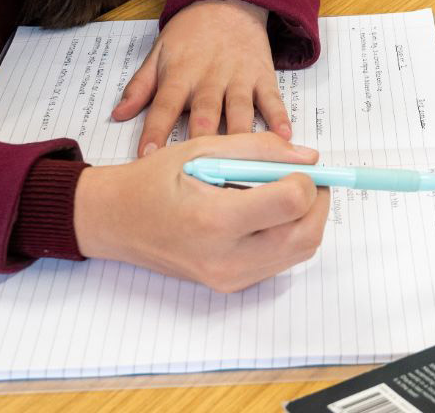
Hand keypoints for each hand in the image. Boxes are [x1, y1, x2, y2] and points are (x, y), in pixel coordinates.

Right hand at [73, 131, 328, 292]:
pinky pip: (281, 261)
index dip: (306, 179)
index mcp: (215, 218)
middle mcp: (226, 257)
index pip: (291, 203)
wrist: (116, 222)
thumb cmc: (153, 181)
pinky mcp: (232, 286)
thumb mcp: (201, 148)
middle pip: (306, 235)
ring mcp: (229, 278)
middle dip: (318, 201)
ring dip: (307, 219)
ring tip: (285, 191)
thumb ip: (259, 149)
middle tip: (307, 177)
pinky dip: (288, 234)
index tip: (297, 163)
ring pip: (300, 251)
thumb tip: (309, 155)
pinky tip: (266, 212)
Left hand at [112, 0, 287, 155]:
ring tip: (240, 158)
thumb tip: (118, 115)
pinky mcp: (263, 76)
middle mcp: (210, 77)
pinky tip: (283, 136)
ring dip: (240, 134)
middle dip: (201, 136)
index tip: (148, 156)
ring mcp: (239, 77)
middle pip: (205, 111)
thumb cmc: (190, 33)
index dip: (156, 131)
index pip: (164, 105)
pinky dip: (279, 116)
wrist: (228, 0)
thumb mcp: (158, 52)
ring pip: (239, 109)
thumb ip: (140, 86)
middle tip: (199, 164)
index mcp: (180, 73)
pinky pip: (272, 99)